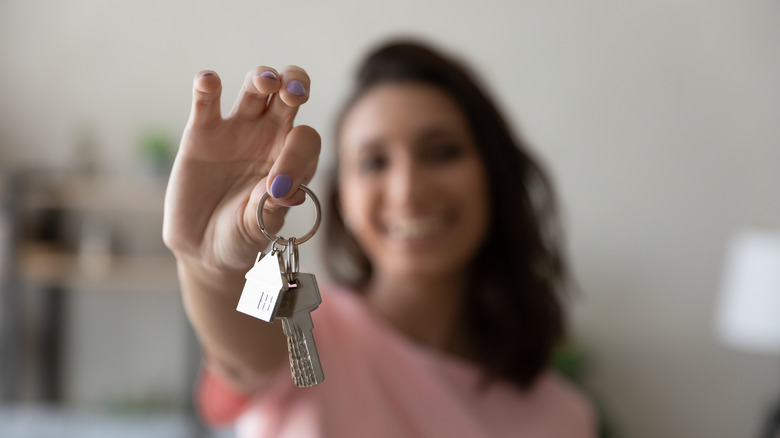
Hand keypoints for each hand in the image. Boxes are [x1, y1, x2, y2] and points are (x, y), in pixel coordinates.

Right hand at [163, 66, 320, 272]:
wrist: (205, 248)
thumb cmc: (242, 236)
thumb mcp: (260, 227)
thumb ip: (272, 207)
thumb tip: (284, 188)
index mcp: (293, 159)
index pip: (305, 140)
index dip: (297, 155)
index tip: (279, 186)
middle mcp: (269, 137)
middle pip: (288, 96)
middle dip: (295, 85)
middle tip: (294, 92)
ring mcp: (236, 130)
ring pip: (254, 90)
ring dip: (261, 78)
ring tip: (265, 82)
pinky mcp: (201, 132)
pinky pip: (206, 101)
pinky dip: (206, 86)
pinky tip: (208, 80)